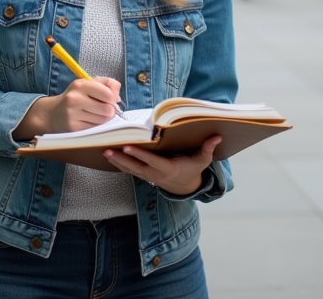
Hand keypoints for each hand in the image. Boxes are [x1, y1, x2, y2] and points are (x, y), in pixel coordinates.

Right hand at [48, 77, 121, 131]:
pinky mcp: (73, 128)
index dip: (112, 99)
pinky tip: (89, 122)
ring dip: (103, 120)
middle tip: (103, 110)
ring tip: (95, 115)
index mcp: (80, 85)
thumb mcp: (90, 84)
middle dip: (109, 111)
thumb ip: (108, 84)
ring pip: (103, 121)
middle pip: (108, 110)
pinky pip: (95, 129)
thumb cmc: (77, 97)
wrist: (54, 113)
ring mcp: (72, 115)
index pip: (108, 94)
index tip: (109, 100)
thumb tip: (117, 98)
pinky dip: (96, 127)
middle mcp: (74, 99)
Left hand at [103, 135, 221, 194]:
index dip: (139, 155)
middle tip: (108, 149)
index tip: (127, 147)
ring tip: (104, 152)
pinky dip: (119, 165)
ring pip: (130, 170)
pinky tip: (109, 157)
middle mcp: (156, 174)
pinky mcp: (144, 176)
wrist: (186, 187)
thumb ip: (208, 149)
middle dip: (122, 159)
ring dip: (117, 162)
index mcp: (169, 169)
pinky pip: (130, 171)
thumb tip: (217, 136)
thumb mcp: (202, 161)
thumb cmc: (193, 170)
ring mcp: (149, 177)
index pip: (151, 161)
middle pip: (136, 167)